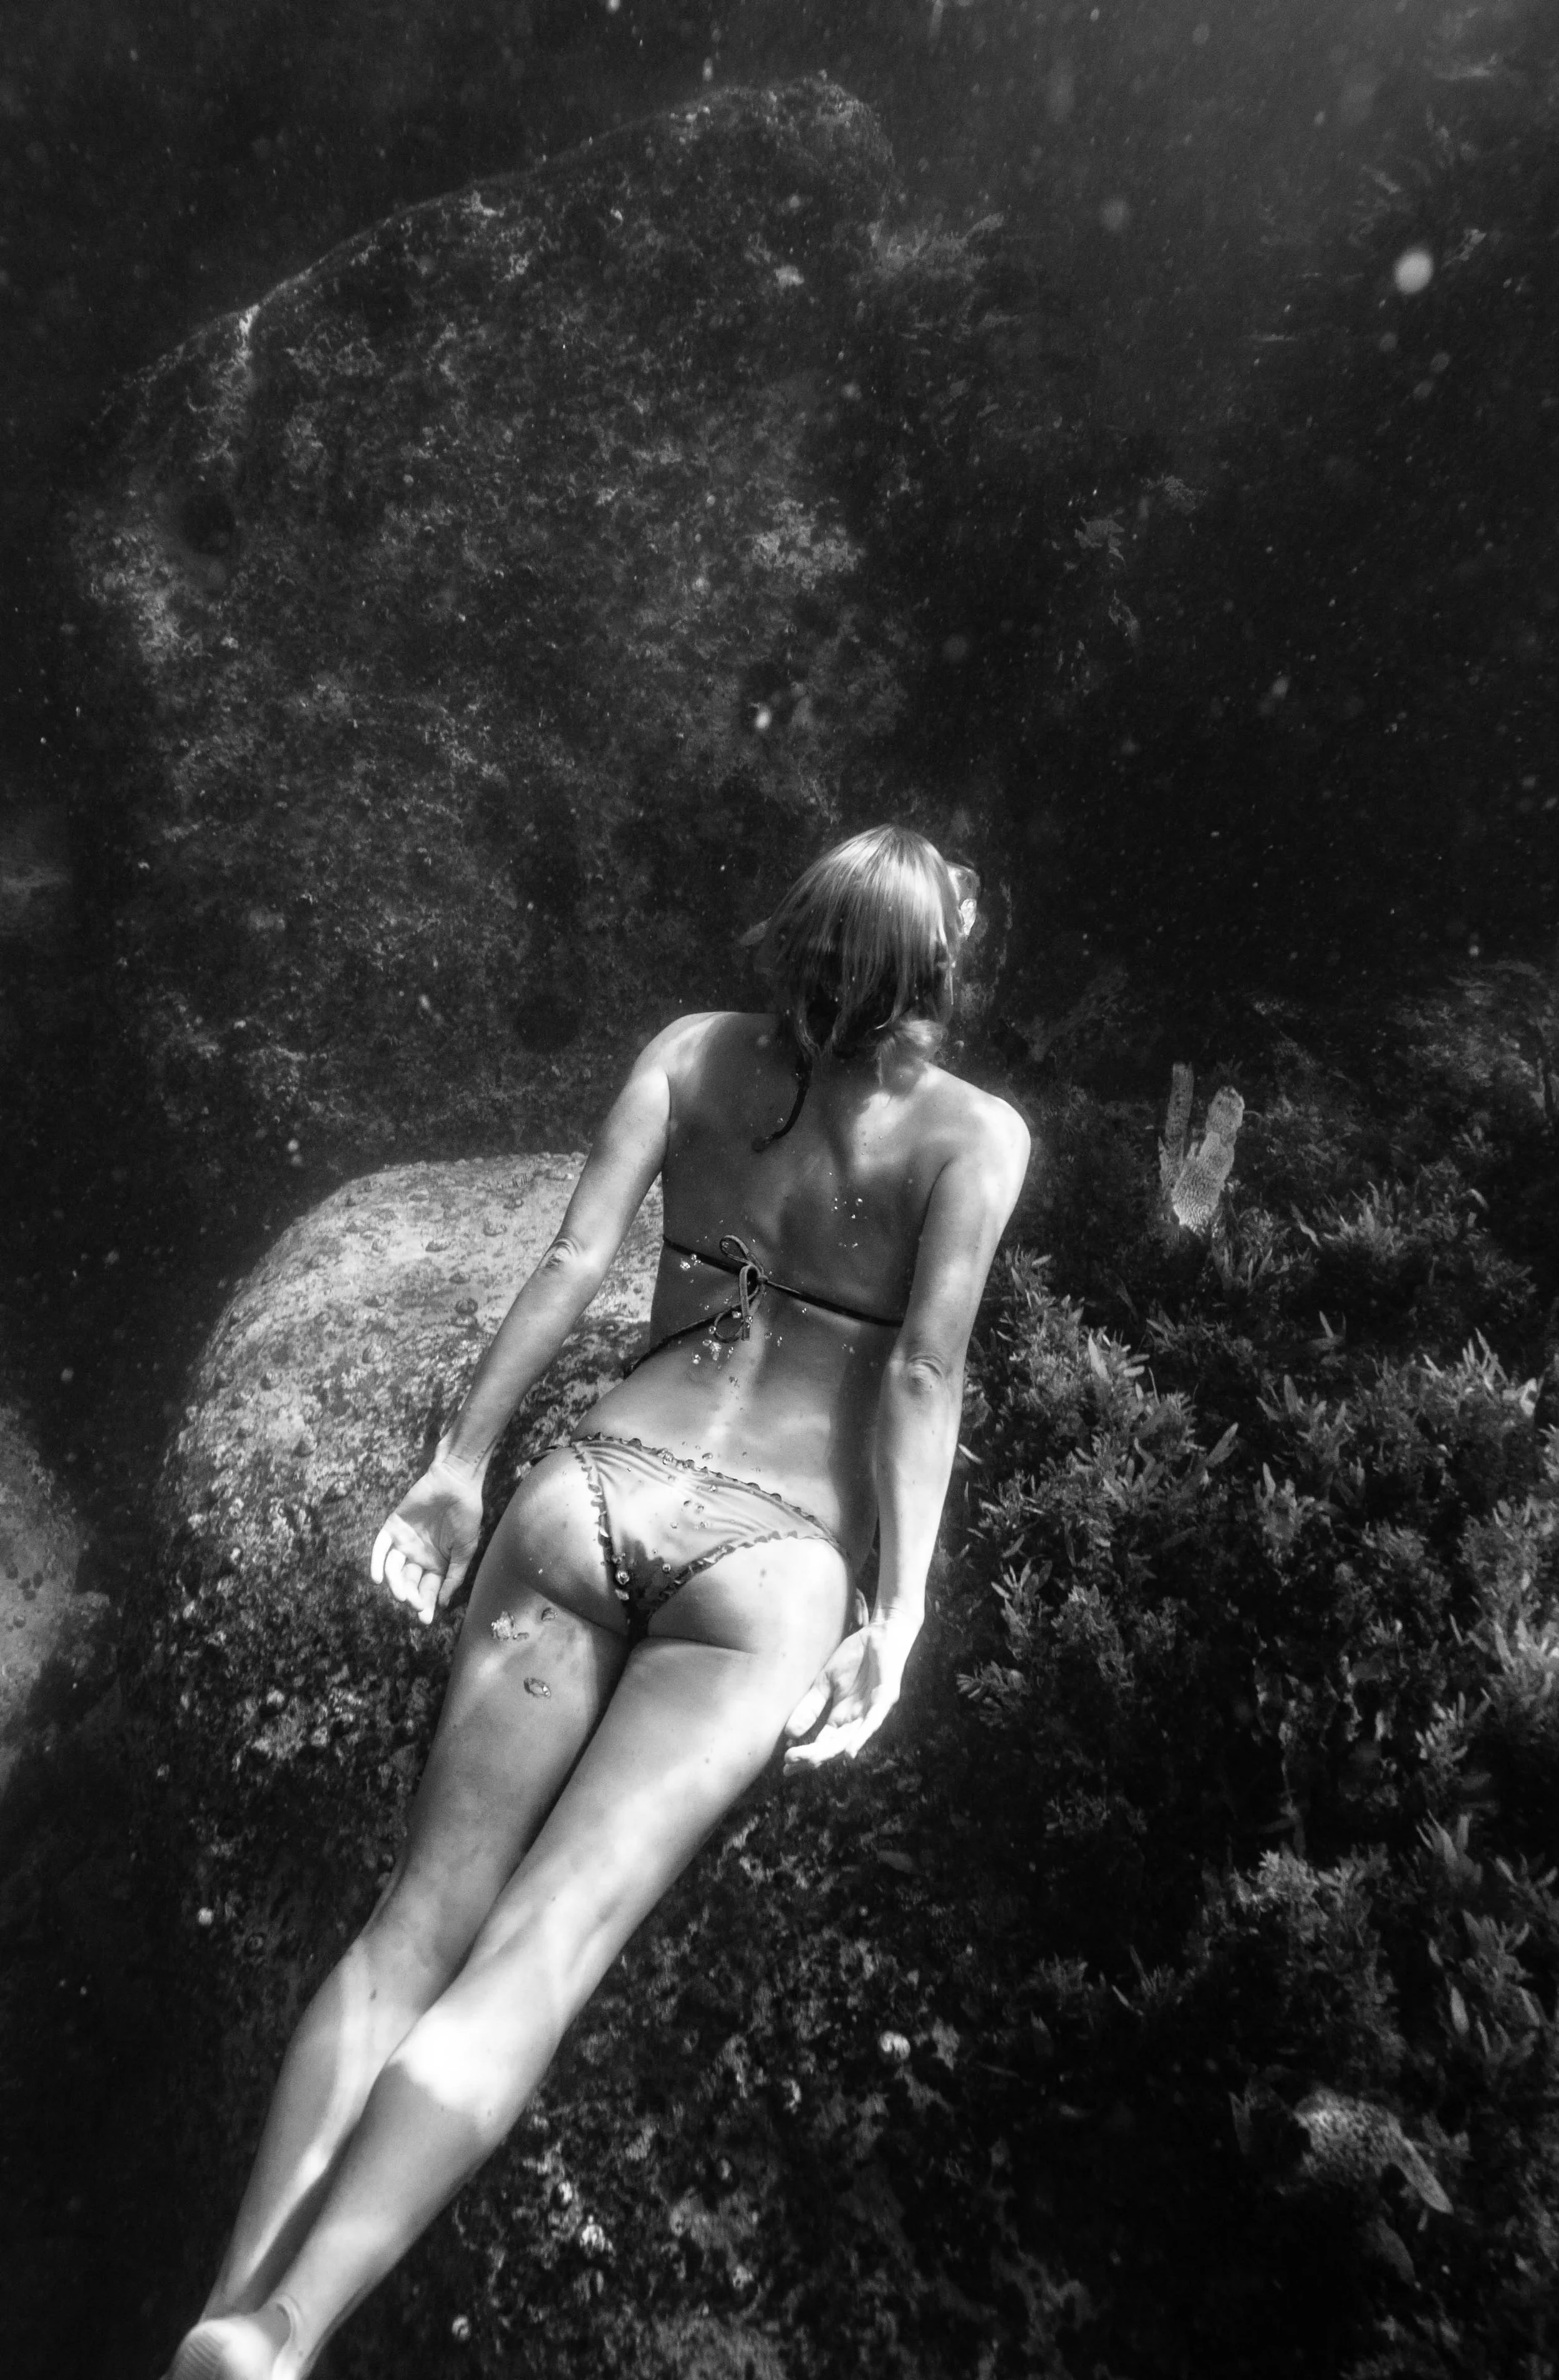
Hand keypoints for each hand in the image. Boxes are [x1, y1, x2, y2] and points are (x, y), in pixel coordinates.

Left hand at [370, 1455, 485, 1626]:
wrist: (457, 1483)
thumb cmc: (467, 1515)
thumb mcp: (465, 1549)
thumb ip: (454, 1576)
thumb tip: (442, 1604)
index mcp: (437, 1563)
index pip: (428, 1589)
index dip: (426, 1604)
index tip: (424, 1618)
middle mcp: (419, 1556)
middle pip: (409, 1582)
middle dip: (410, 1595)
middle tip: (413, 1603)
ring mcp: (404, 1542)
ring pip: (394, 1569)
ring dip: (395, 1583)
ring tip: (400, 1593)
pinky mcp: (393, 1527)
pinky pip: (380, 1548)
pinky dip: (376, 1563)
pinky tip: (377, 1578)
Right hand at [783, 1621, 909, 1768]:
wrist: (880, 1632)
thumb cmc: (856, 1656)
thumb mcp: (825, 1680)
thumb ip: (811, 1705)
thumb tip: (789, 1732)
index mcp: (841, 1717)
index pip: (822, 1744)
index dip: (805, 1755)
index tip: (785, 1766)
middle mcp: (856, 1720)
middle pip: (833, 1747)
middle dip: (812, 1757)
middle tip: (790, 1763)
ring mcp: (872, 1712)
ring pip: (850, 1739)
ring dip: (831, 1752)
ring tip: (811, 1761)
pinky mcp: (886, 1699)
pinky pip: (873, 1722)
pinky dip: (861, 1738)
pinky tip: (850, 1751)